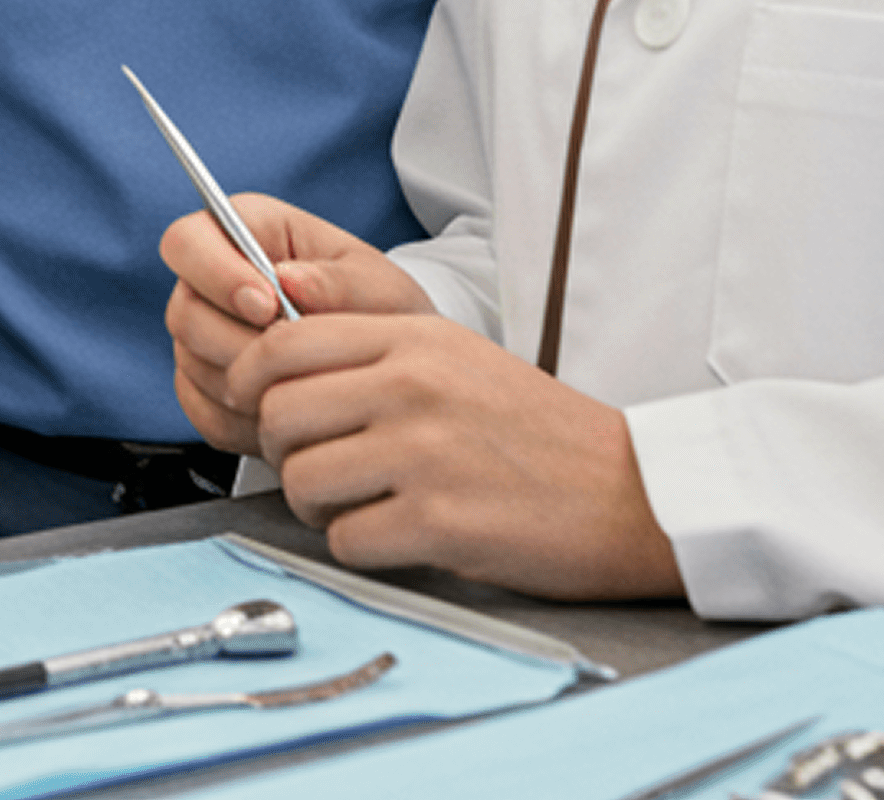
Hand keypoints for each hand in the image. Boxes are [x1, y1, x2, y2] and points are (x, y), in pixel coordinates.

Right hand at [161, 195, 429, 453]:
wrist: (388, 371)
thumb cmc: (381, 313)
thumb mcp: (379, 288)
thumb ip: (339, 280)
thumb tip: (290, 279)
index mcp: (245, 233)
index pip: (187, 242)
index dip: (215, 273)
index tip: (268, 305)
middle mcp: (210, 283)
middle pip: (184, 313)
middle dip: (241, 344)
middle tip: (298, 359)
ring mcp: (201, 338)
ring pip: (192, 366)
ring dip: (251, 384)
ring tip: (306, 384)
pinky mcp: (203, 389)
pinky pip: (203, 412)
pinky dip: (246, 422)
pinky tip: (291, 413)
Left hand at [235, 313, 682, 601]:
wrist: (633, 492)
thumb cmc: (535, 428)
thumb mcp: (453, 354)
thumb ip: (368, 346)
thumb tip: (271, 357)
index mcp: (409, 338)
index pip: (280, 344)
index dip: (250, 381)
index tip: (255, 405)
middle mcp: (410, 388)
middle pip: (278, 414)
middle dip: (281, 449)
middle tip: (313, 464)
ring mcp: (423, 455)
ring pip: (301, 480)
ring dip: (316, 504)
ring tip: (356, 503)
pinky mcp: (440, 524)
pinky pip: (345, 539)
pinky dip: (358, 545)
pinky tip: (395, 536)